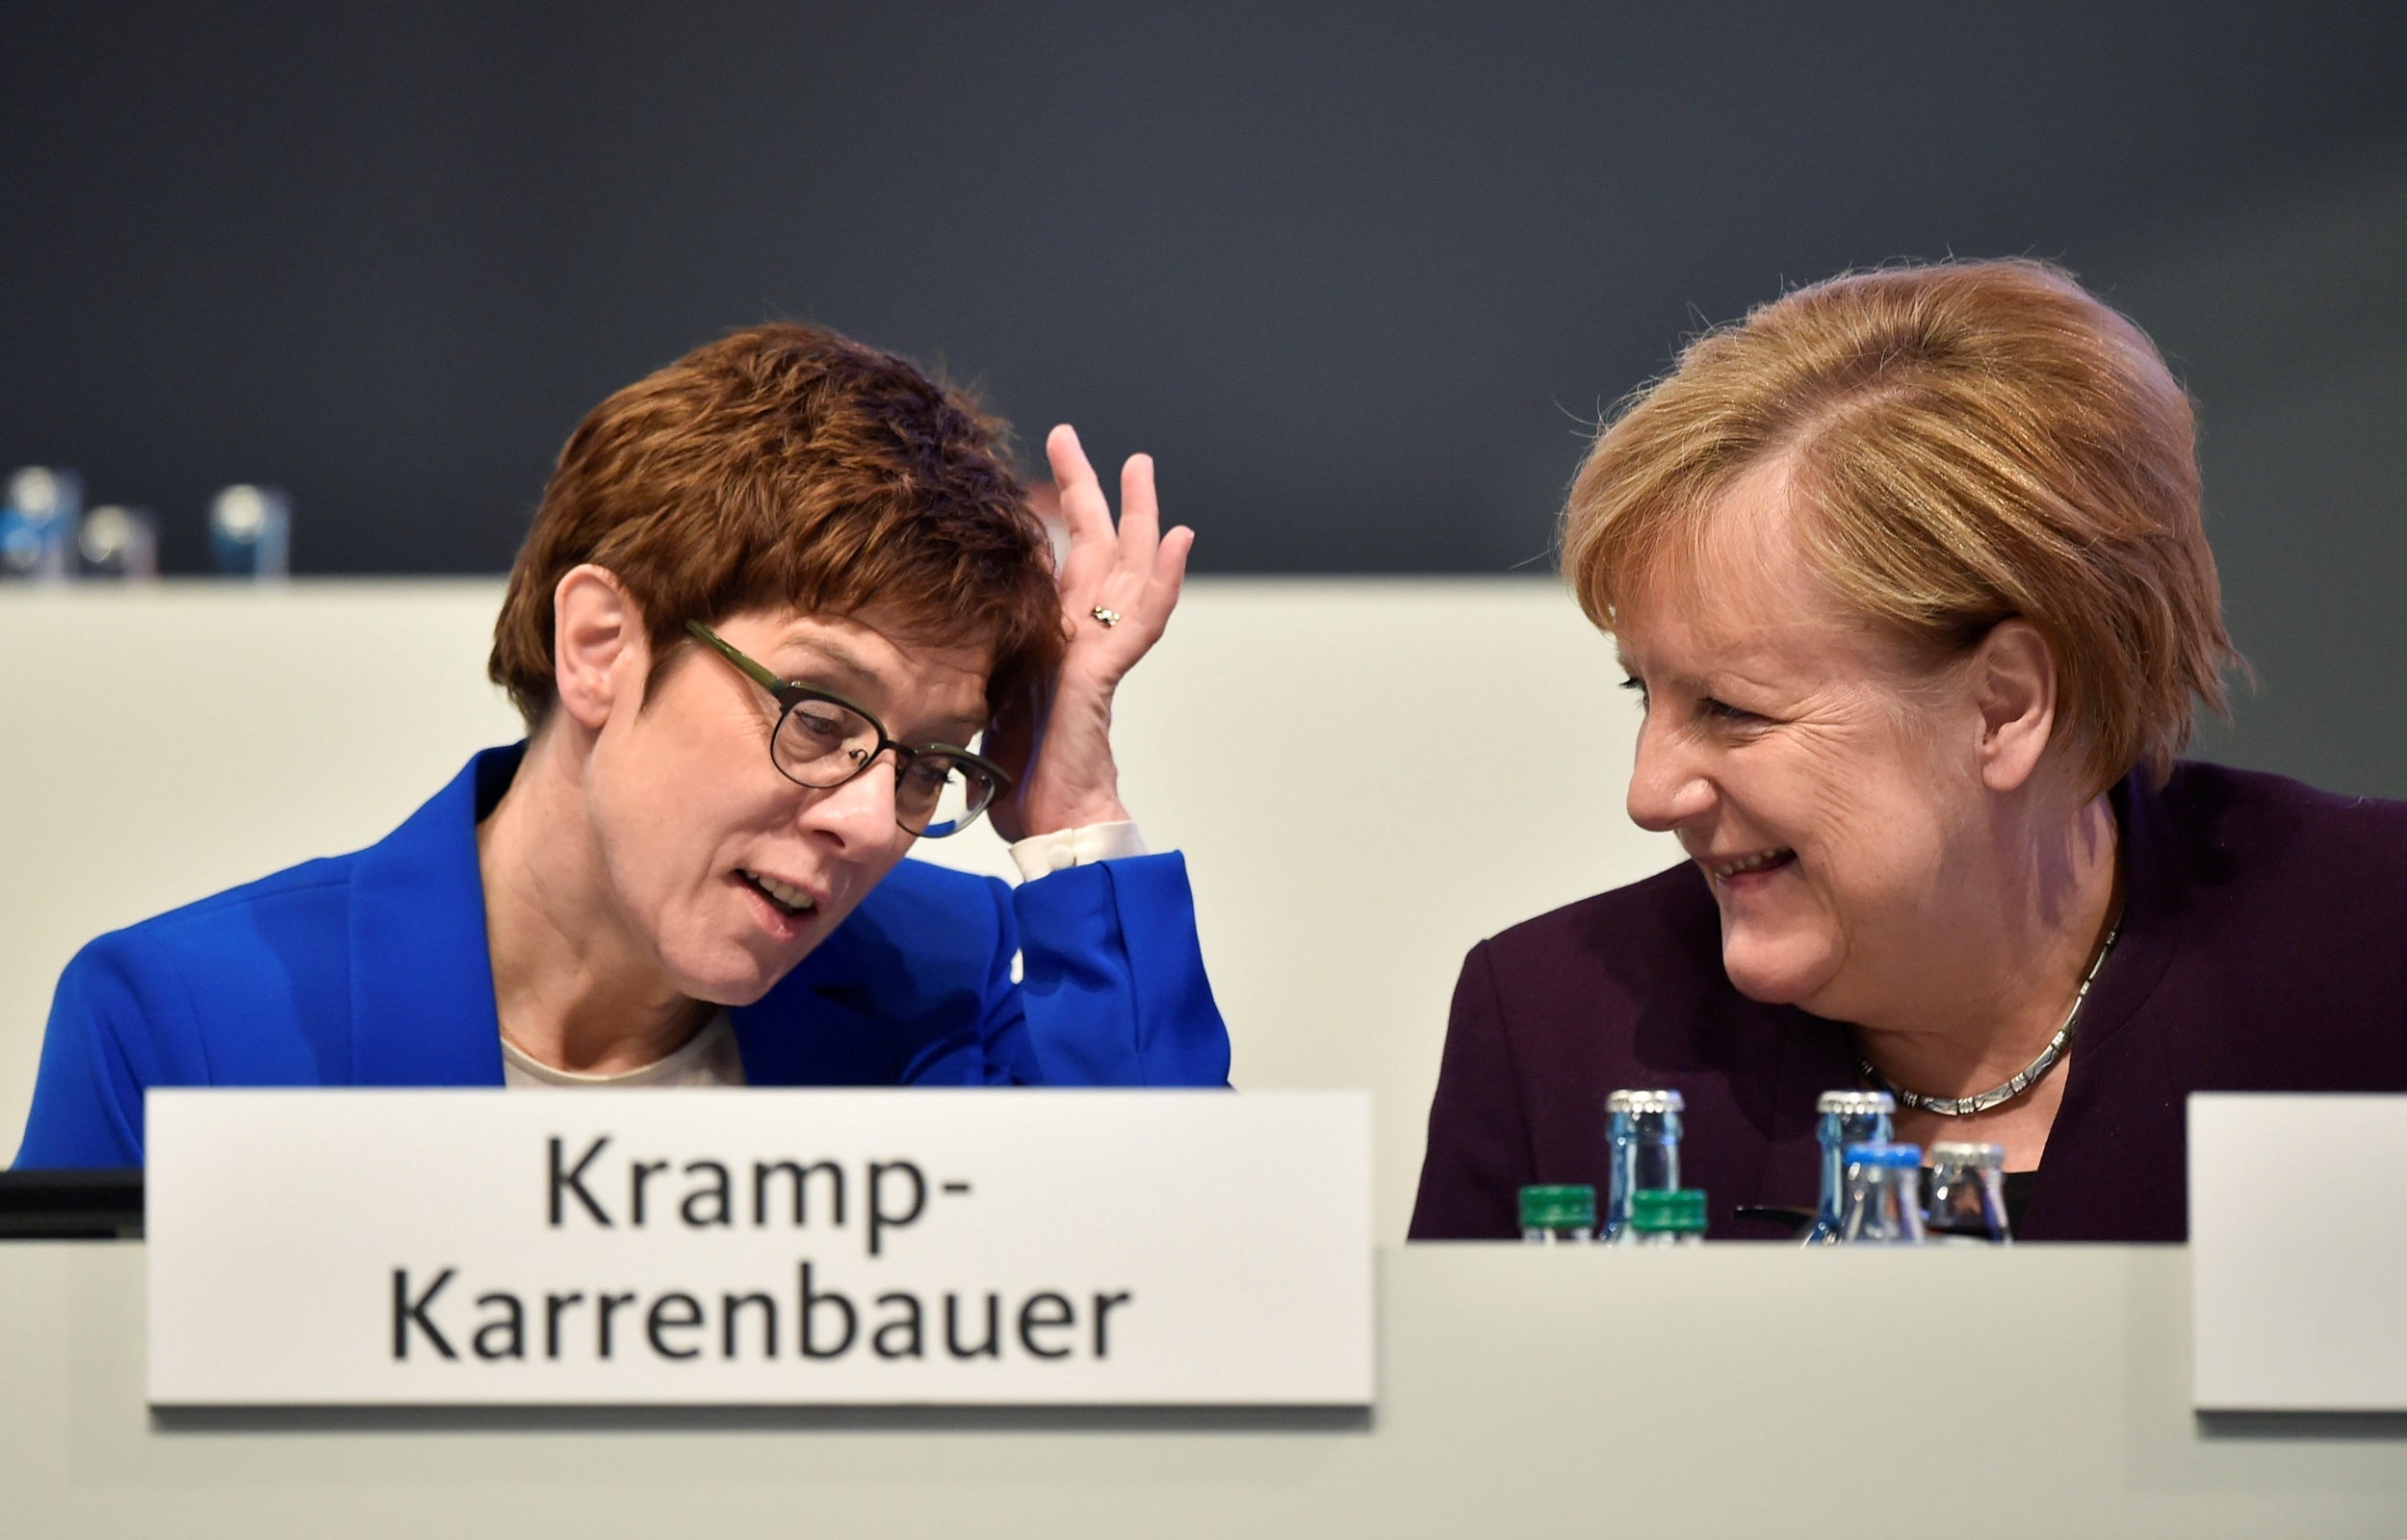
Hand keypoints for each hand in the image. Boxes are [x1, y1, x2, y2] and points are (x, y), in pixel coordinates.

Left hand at [984, 424, 1193, 842]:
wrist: (1046, 826)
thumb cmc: (1016, 781)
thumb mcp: (978, 700)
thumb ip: (975, 663)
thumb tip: (928, 643)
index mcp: (1050, 641)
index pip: (1057, 566)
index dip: (1050, 520)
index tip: (1030, 478)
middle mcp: (1079, 639)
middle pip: (1092, 550)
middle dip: (1083, 490)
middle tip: (1066, 436)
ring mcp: (1096, 653)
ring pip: (1126, 571)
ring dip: (1134, 516)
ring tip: (1139, 465)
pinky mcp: (1101, 674)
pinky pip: (1140, 620)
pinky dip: (1161, 580)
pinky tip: (1176, 540)